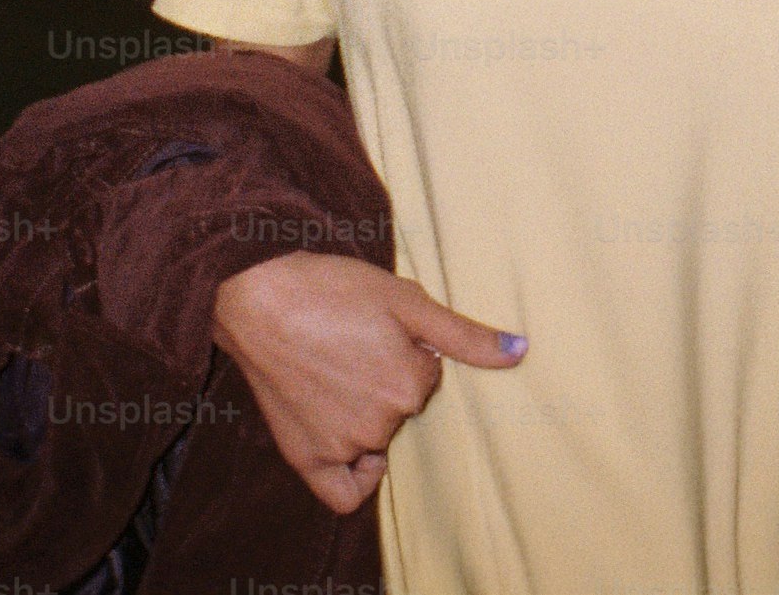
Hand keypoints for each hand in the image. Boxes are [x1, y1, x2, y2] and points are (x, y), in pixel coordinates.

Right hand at [211, 252, 523, 512]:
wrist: (257, 294)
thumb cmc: (331, 287)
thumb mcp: (406, 299)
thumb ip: (464, 334)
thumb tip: (521, 351)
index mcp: (409, 385)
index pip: (427, 375)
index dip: (407, 349)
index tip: (380, 328)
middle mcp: (379, 424)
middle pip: (402, 405)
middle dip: (389, 378)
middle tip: (355, 343)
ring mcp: (340, 444)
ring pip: (375, 435)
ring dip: (367, 411)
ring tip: (335, 367)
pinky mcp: (304, 456)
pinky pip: (342, 491)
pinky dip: (355, 474)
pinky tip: (353, 448)